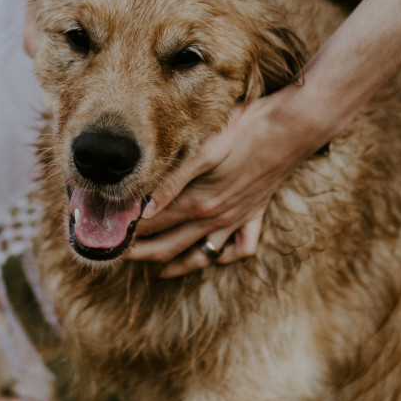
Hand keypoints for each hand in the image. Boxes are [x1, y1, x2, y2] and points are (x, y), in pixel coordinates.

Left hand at [128, 87, 331, 277]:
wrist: (294, 129)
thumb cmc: (246, 131)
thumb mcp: (204, 151)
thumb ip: (172, 181)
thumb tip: (143, 209)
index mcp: (199, 202)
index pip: (153, 225)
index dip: (127, 232)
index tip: (107, 234)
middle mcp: (216, 218)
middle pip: (170, 246)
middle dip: (141, 254)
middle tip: (116, 256)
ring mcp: (237, 219)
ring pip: (201, 255)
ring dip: (175, 266)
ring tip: (153, 271)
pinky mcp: (255, 214)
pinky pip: (241, 248)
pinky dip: (225, 257)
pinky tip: (213, 256)